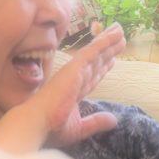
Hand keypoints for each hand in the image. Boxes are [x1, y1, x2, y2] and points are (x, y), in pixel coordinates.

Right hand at [40, 24, 126, 146]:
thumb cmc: (52, 127)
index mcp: (74, 92)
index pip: (91, 76)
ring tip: (121, 31)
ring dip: (109, 42)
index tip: (112, 59)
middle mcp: (76, 79)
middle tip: (120, 40)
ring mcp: (75, 72)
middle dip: (108, 51)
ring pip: (96, 53)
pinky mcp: (76, 67)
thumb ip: (97, 122)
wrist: (38, 123)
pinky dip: (104, 42)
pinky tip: (115, 34)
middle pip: (96, 62)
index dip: (102, 67)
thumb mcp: (81, 127)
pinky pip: (93, 51)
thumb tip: (114, 121)